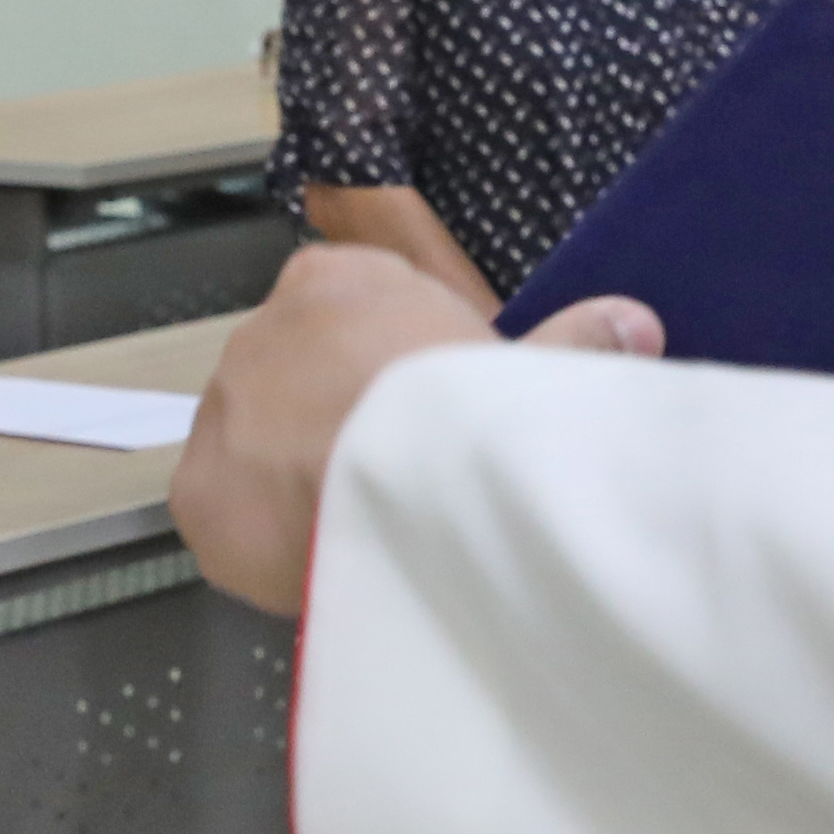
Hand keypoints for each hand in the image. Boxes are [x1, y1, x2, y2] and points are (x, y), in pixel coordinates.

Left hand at [172, 246, 663, 614]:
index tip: (434, 414)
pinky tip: (320, 553)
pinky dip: (268, 538)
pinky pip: (232, 515)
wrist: (408, 485)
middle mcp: (261, 332)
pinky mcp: (199, 493)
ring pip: (260, 447)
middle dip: (341, 422)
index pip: (352, 313)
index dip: (398, 368)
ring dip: (300, 478)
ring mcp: (221, 411)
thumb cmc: (470, 415)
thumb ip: (575, 340)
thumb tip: (635, 322)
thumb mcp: (535, 371)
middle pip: (301, 382)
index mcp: (336, 280)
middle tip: (402, 475)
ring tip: (367, 520)